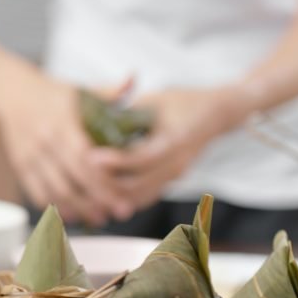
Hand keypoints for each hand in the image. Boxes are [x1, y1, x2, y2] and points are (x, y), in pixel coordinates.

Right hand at [0, 68, 131, 225]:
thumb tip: (134, 79)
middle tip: (120, 212)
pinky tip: (73, 214)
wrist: (11, 93)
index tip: (124, 196)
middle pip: (72, 180)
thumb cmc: (53, 93)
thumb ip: (109, 92)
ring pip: (55, 191)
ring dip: (78, 209)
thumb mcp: (81, 89)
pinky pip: (37, 192)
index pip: (85, 159)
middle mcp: (44, 140)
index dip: (104, 182)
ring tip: (99, 218)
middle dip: (97, 201)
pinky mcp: (21, 166)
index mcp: (62, 122)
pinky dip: (55, 206)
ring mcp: (30, 155)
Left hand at [92, 87, 250, 218]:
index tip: (90, 157)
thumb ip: (127, 110)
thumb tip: (91, 115)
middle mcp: (177, 163)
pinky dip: (123, 198)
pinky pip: (145, 197)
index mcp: (175, 140)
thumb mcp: (154, 100)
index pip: (141, 158)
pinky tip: (101, 194)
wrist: (216, 114)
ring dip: (113, 196)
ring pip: (139, 197)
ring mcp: (175, 176)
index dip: (115, 160)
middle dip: (108, 183)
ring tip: (86, 188)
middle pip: (138, 185)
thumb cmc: (181, 102)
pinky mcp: (170, 182)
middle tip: (81, 176)